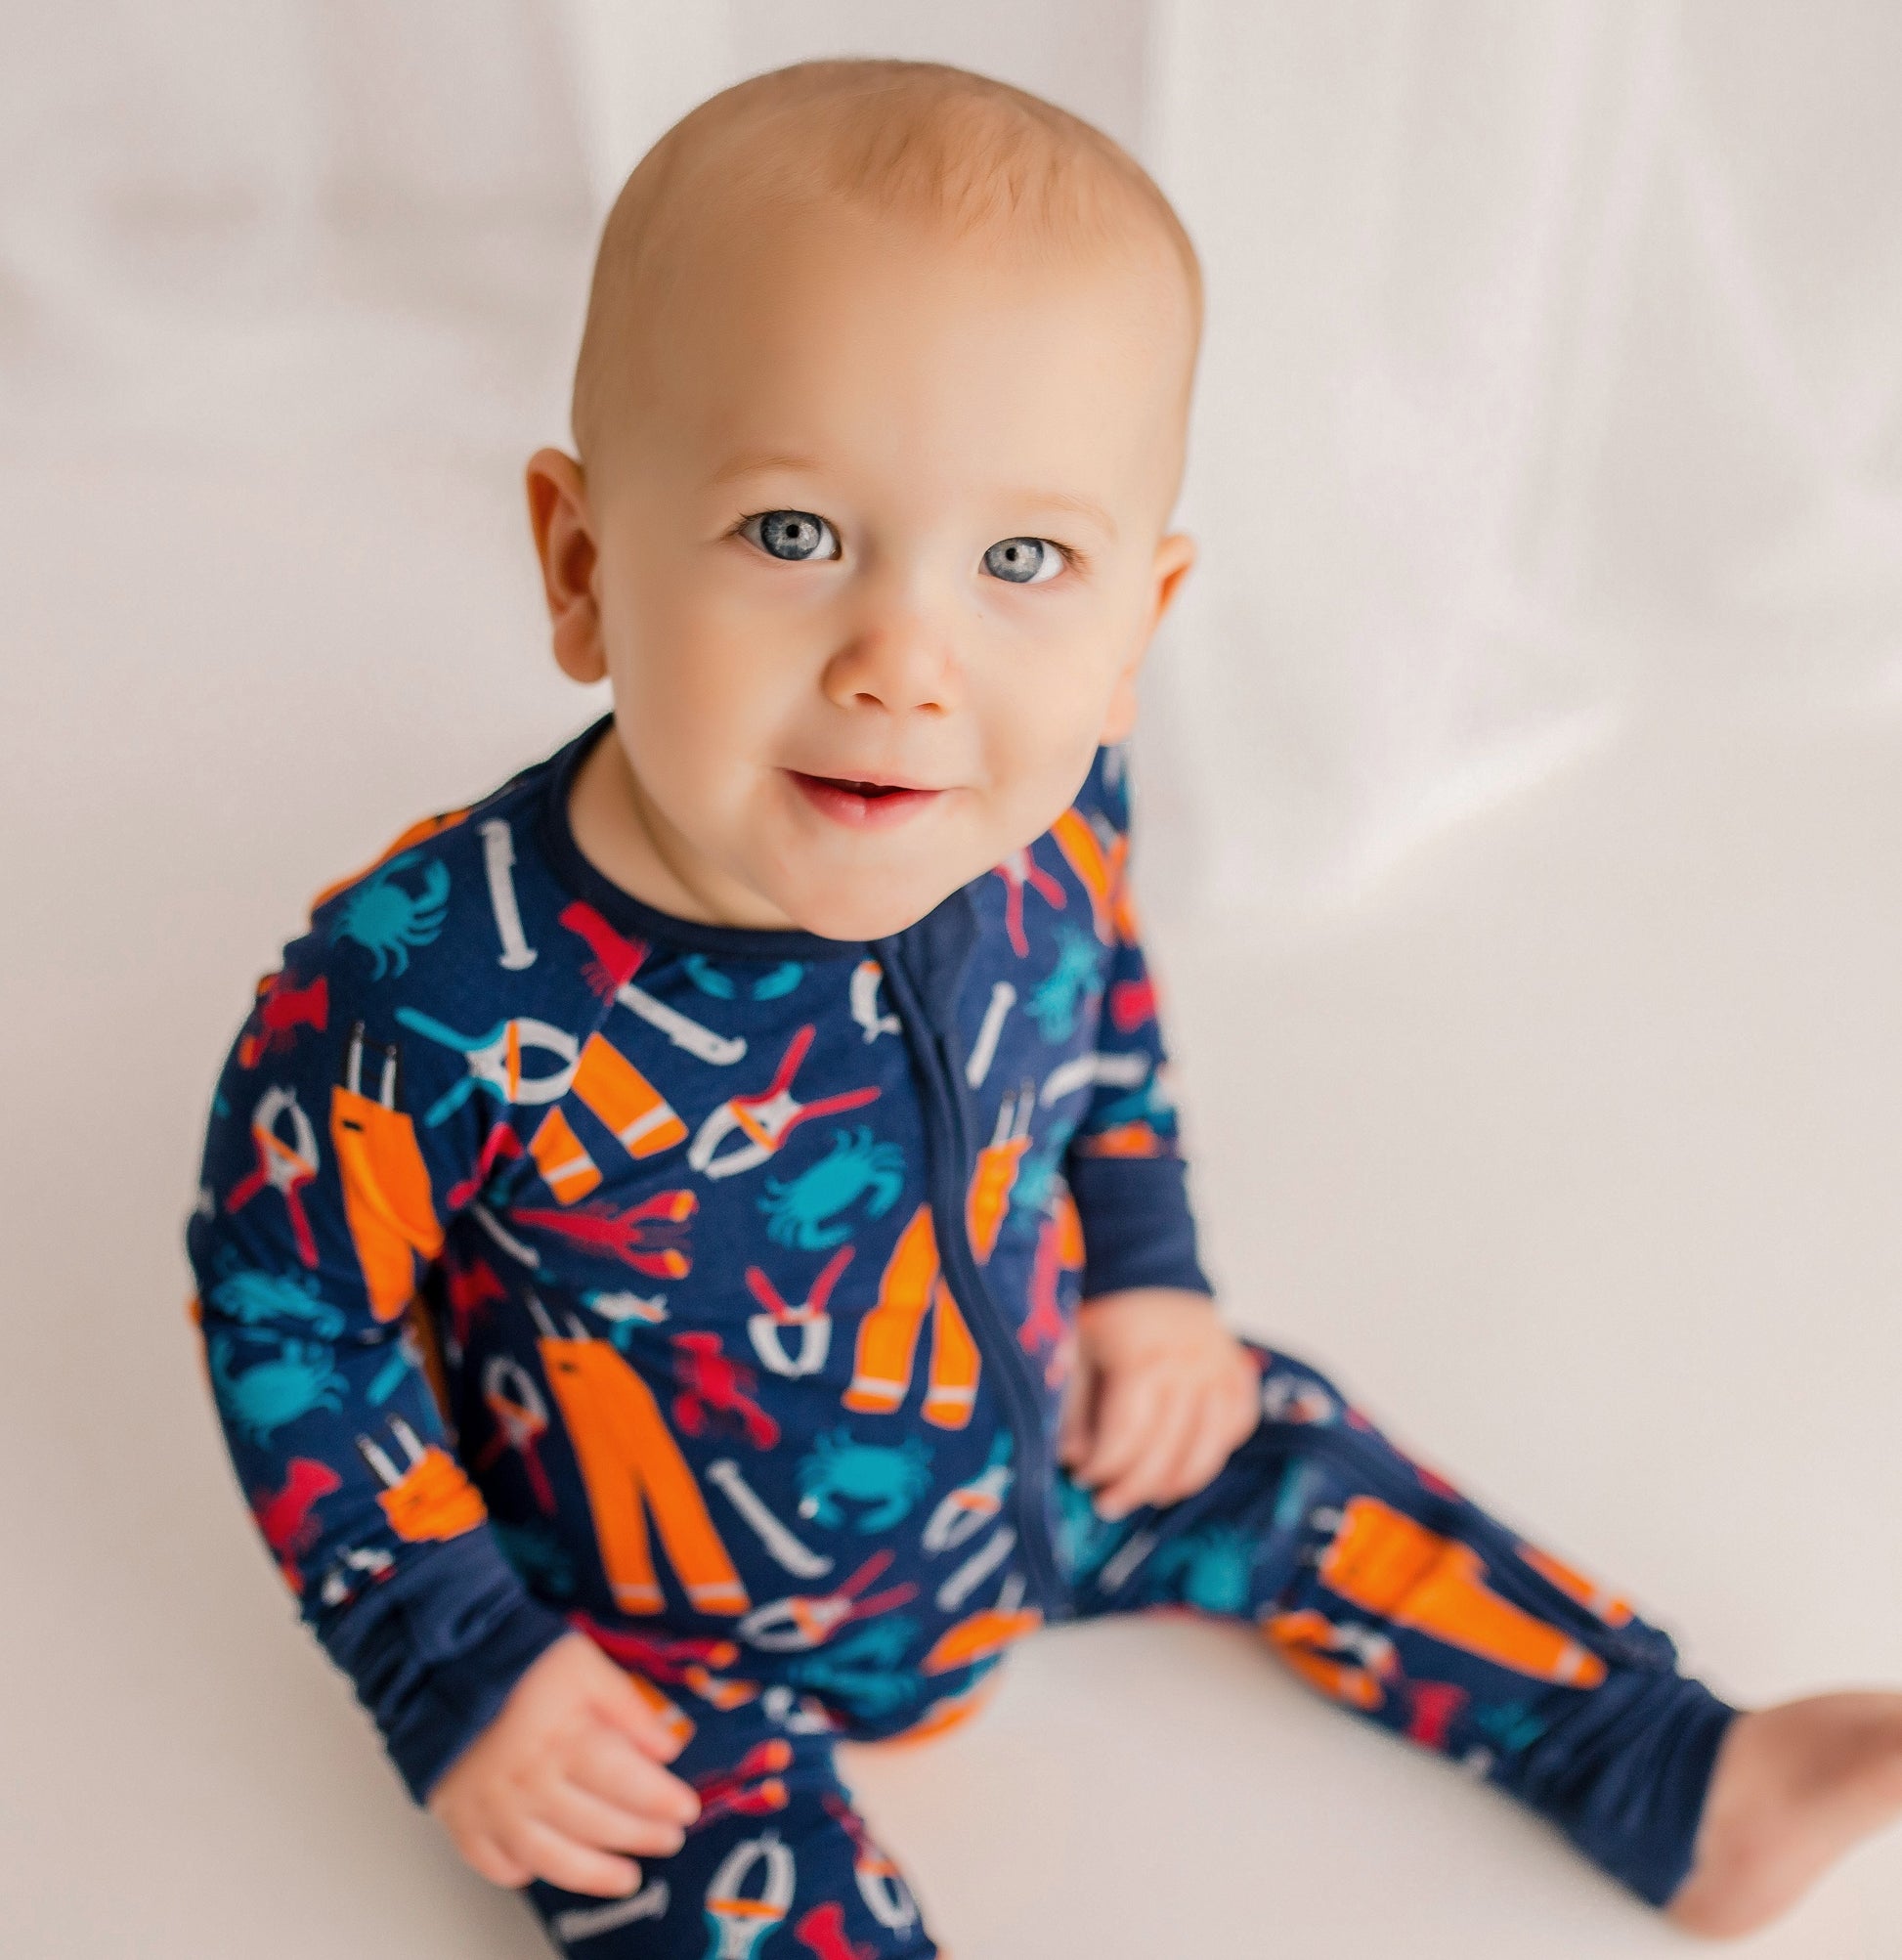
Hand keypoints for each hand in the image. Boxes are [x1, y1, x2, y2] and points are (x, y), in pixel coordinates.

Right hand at [427, 1629, 701, 1897]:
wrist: (444, 1664)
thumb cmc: (521, 1662)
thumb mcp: (584, 1664)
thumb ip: (627, 1707)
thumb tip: (667, 1748)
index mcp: (562, 1739)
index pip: (624, 1781)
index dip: (660, 1800)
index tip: (687, 1810)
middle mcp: (528, 1782)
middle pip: (595, 1823)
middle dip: (640, 1835)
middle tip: (670, 1839)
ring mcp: (492, 1808)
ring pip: (550, 1857)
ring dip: (593, 1873)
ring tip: (627, 1878)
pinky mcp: (460, 1820)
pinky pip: (493, 1863)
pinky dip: (520, 1872)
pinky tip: (544, 1868)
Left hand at [1055, 1289, 1260, 1518]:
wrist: (1153, 1276)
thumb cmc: (1110, 1318)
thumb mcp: (1078, 1353)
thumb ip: (1074, 1409)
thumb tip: (1074, 1459)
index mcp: (1142, 1359)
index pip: (1126, 1436)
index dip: (1103, 1467)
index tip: (1083, 1478)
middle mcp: (1189, 1368)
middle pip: (1165, 1452)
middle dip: (1132, 1487)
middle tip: (1109, 1503)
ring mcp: (1221, 1373)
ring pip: (1206, 1452)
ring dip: (1175, 1484)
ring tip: (1147, 1494)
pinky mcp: (1240, 1376)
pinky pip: (1236, 1429)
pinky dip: (1213, 1453)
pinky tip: (1185, 1463)